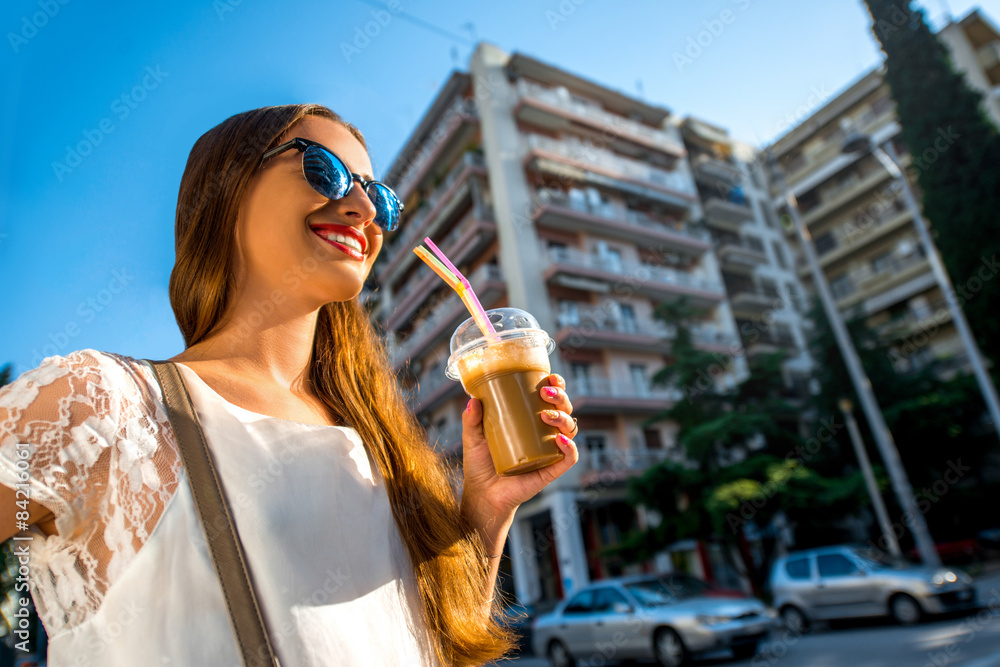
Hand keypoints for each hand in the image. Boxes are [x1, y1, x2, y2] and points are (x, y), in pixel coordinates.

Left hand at [460, 373, 578, 527]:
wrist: (482, 495)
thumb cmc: (480, 465)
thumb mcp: (473, 437)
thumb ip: (472, 419)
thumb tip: (474, 400)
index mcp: (531, 421)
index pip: (550, 399)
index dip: (557, 386)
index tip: (550, 377)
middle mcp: (545, 434)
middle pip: (565, 410)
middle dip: (561, 397)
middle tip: (545, 393)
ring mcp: (550, 452)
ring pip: (570, 430)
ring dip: (563, 418)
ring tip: (545, 415)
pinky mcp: (551, 471)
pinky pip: (569, 458)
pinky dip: (570, 448)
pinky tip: (560, 440)